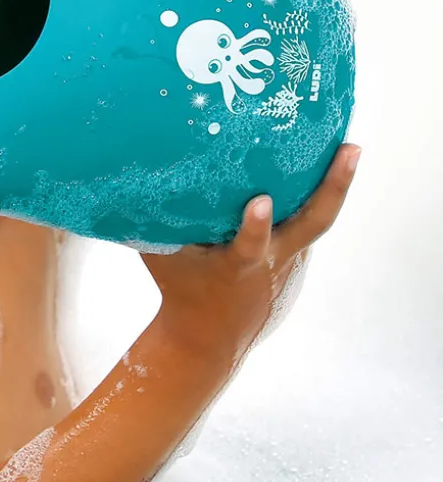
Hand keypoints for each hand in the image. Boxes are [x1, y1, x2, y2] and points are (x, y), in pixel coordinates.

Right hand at [140, 143, 360, 364]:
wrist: (210, 336)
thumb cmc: (180, 287)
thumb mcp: (161, 257)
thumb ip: (153, 222)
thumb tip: (130, 176)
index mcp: (237, 265)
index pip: (249, 247)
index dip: (255, 226)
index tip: (261, 201)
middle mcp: (272, 260)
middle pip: (312, 224)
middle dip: (334, 187)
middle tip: (351, 150)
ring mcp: (289, 258)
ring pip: (318, 219)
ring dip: (336, 184)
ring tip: (349, 145)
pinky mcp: (293, 254)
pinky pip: (306, 218)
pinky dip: (315, 192)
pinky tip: (321, 159)